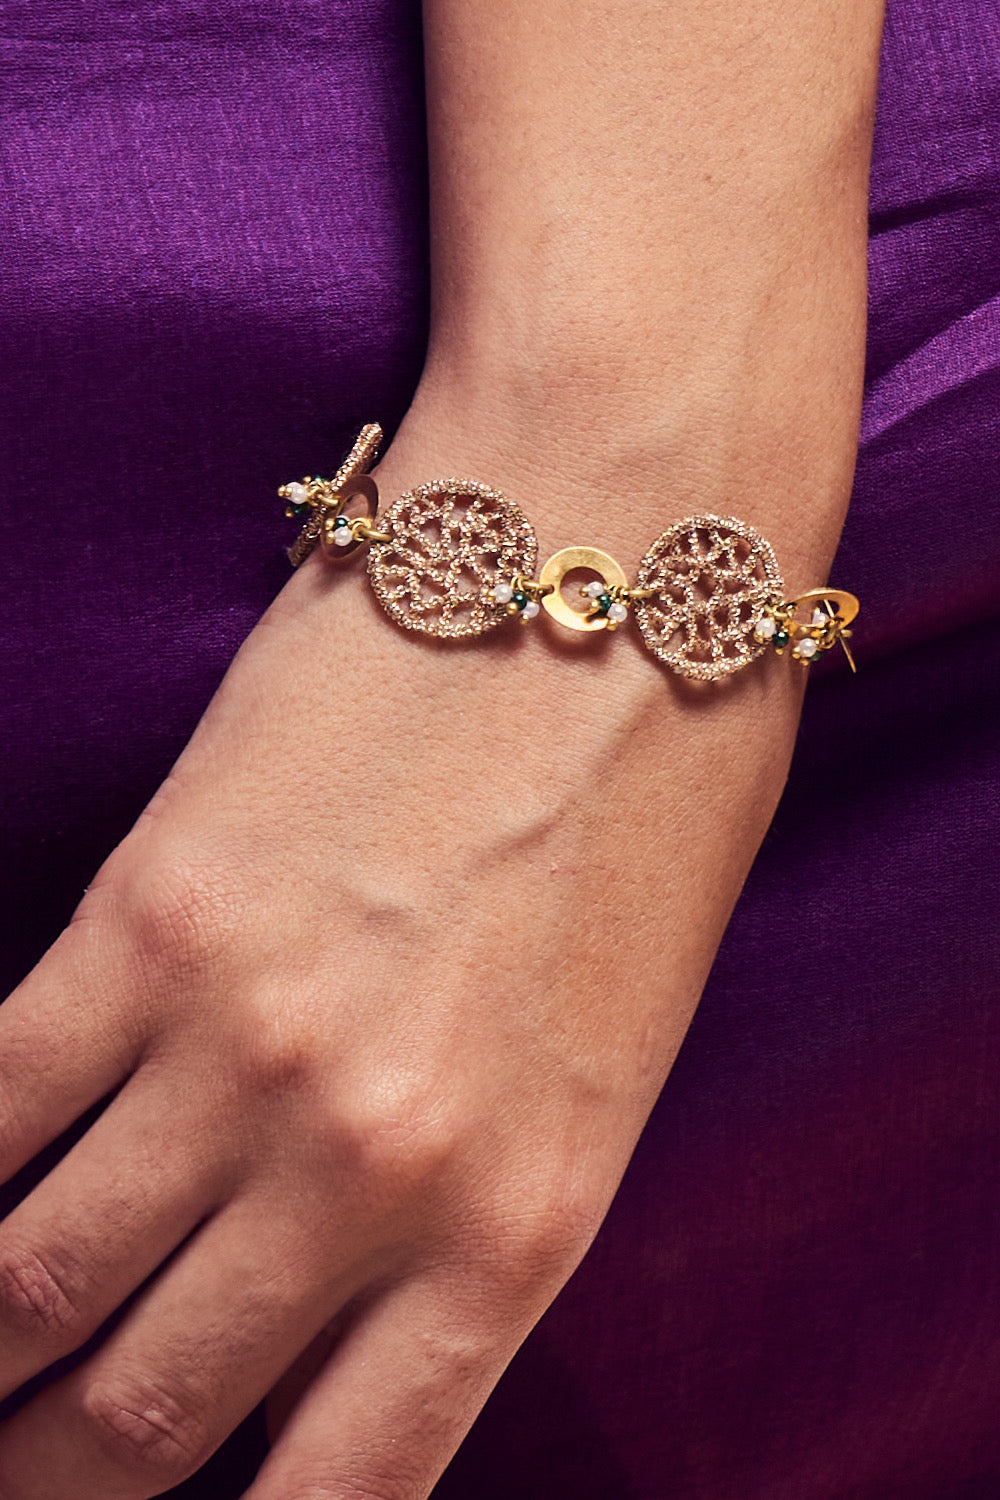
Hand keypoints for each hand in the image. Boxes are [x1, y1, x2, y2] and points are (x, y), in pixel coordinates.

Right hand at [0, 433, 803, 1498]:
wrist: (615, 580)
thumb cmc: (640, 817)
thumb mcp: (602, 1070)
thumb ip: (466, 1224)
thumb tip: (320, 1326)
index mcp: (517, 1231)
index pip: (331, 1497)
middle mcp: (368, 1173)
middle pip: (143, 1411)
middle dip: (52, 1471)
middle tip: (26, 1465)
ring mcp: (243, 1049)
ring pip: (28, 1282)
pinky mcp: (148, 918)